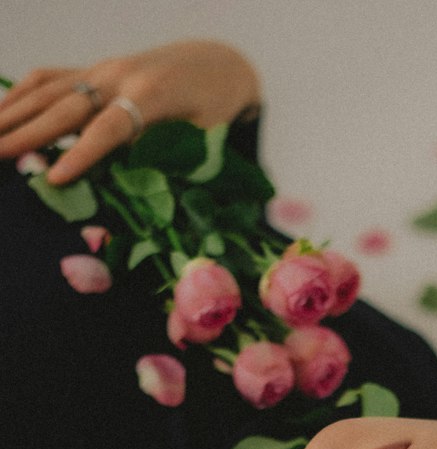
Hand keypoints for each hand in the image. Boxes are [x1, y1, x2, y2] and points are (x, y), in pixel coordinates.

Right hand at [0, 40, 260, 184]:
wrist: (216, 64)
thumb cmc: (215, 112)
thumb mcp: (207, 139)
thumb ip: (176, 160)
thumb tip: (143, 195)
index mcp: (151, 96)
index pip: (110, 128)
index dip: (81, 154)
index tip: (53, 178)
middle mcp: (118, 77)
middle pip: (66, 108)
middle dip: (27, 133)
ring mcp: (101, 70)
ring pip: (48, 91)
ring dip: (12, 114)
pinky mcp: (92, 71)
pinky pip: (49, 80)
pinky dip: (20, 95)